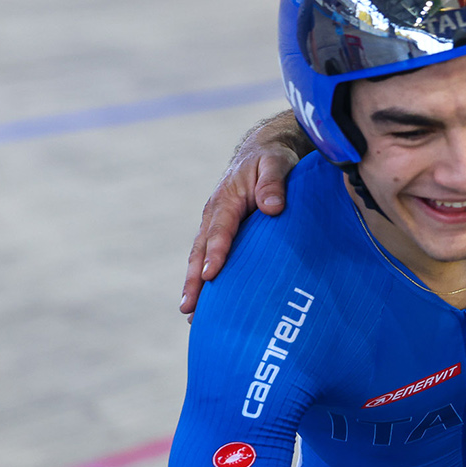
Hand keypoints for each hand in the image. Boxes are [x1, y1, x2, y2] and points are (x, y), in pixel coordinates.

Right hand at [181, 110, 308, 317]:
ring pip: (200, 258)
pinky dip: (205, 280)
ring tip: (191, 315)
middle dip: (194, 281)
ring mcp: (215, 225)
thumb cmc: (272, 159)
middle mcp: (215, 214)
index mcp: (226, 199)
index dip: (215, 253)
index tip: (210, 275)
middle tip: (189, 308)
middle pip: (200, 251)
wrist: (263, 151)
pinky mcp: (222, 233)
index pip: (220, 230)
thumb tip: (273, 207)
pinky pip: (210, 257)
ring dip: (195, 285)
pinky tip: (207, 304)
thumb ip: (273, 183)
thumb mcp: (276, 164)